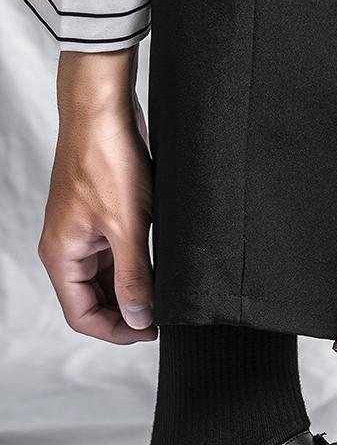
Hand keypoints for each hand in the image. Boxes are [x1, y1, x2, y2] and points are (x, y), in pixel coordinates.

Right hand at [38, 49, 155, 343]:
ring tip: (165, 296)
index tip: (152, 332)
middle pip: (94, 303)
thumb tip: (139, 317)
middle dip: (126, 315)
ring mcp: (84, 236)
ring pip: (106, 282)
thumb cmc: (107, 162)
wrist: (105, 112)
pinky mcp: (101, 222)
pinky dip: (135, 271)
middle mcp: (69, 250)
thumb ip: (133, 277)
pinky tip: (159, 272)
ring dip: (133, 293)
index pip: (82, 316)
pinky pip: (115, 259)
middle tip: (163, 318)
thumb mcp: (127, 228)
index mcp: (62, 256)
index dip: (117, 332)